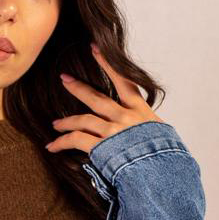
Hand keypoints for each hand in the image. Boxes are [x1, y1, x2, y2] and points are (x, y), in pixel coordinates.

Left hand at [45, 42, 165, 154]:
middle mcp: (126, 117)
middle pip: (97, 98)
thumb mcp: (162, 136)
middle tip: (64, 79)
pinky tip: (52, 146)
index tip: (95, 48)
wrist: (164, 171)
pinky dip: (62, 142)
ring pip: (83, 120)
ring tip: (56, 124)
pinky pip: (77, 140)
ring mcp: (113, 131)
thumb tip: (142, 130)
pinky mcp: (102, 147)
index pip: (124, 81)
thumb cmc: (166, 158)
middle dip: (78, 88)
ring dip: (66, 122)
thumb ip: (146, 128)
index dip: (108, 64)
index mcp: (141, 112)